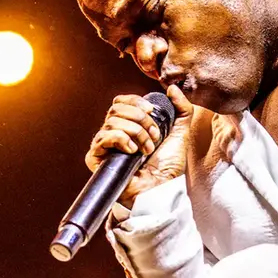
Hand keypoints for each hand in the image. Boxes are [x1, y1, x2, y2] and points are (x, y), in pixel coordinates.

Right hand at [84, 84, 194, 208]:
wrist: (162, 189)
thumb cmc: (168, 167)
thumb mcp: (181, 132)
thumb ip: (181, 108)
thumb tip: (172, 88)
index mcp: (129, 125)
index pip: (121, 102)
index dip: (135, 101)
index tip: (152, 111)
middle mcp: (114, 133)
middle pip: (116, 109)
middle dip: (140, 119)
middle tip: (155, 135)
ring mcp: (104, 146)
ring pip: (111, 122)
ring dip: (136, 133)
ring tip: (147, 149)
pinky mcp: (96, 159)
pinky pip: (102, 138)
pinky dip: (121, 140)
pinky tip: (132, 152)